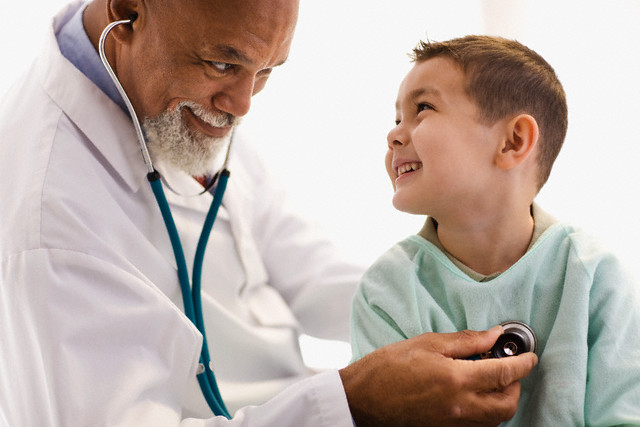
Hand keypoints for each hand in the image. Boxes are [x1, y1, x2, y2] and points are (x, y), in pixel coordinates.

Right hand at [339, 326, 537, 425]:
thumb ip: (465, 341)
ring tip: (489, 379)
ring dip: (501, 400)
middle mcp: (460, 406)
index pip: (504, 373)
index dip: (523, 363)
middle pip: (507, 404)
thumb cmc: (388, 367)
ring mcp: (453, 423)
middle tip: (508, 367)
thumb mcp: (426, 343)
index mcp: (456, 379)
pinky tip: (472, 394)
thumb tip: (494, 335)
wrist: (362, 398)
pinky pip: (477, 425)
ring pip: (495, 419)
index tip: (530, 356)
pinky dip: (485, 412)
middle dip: (515, 386)